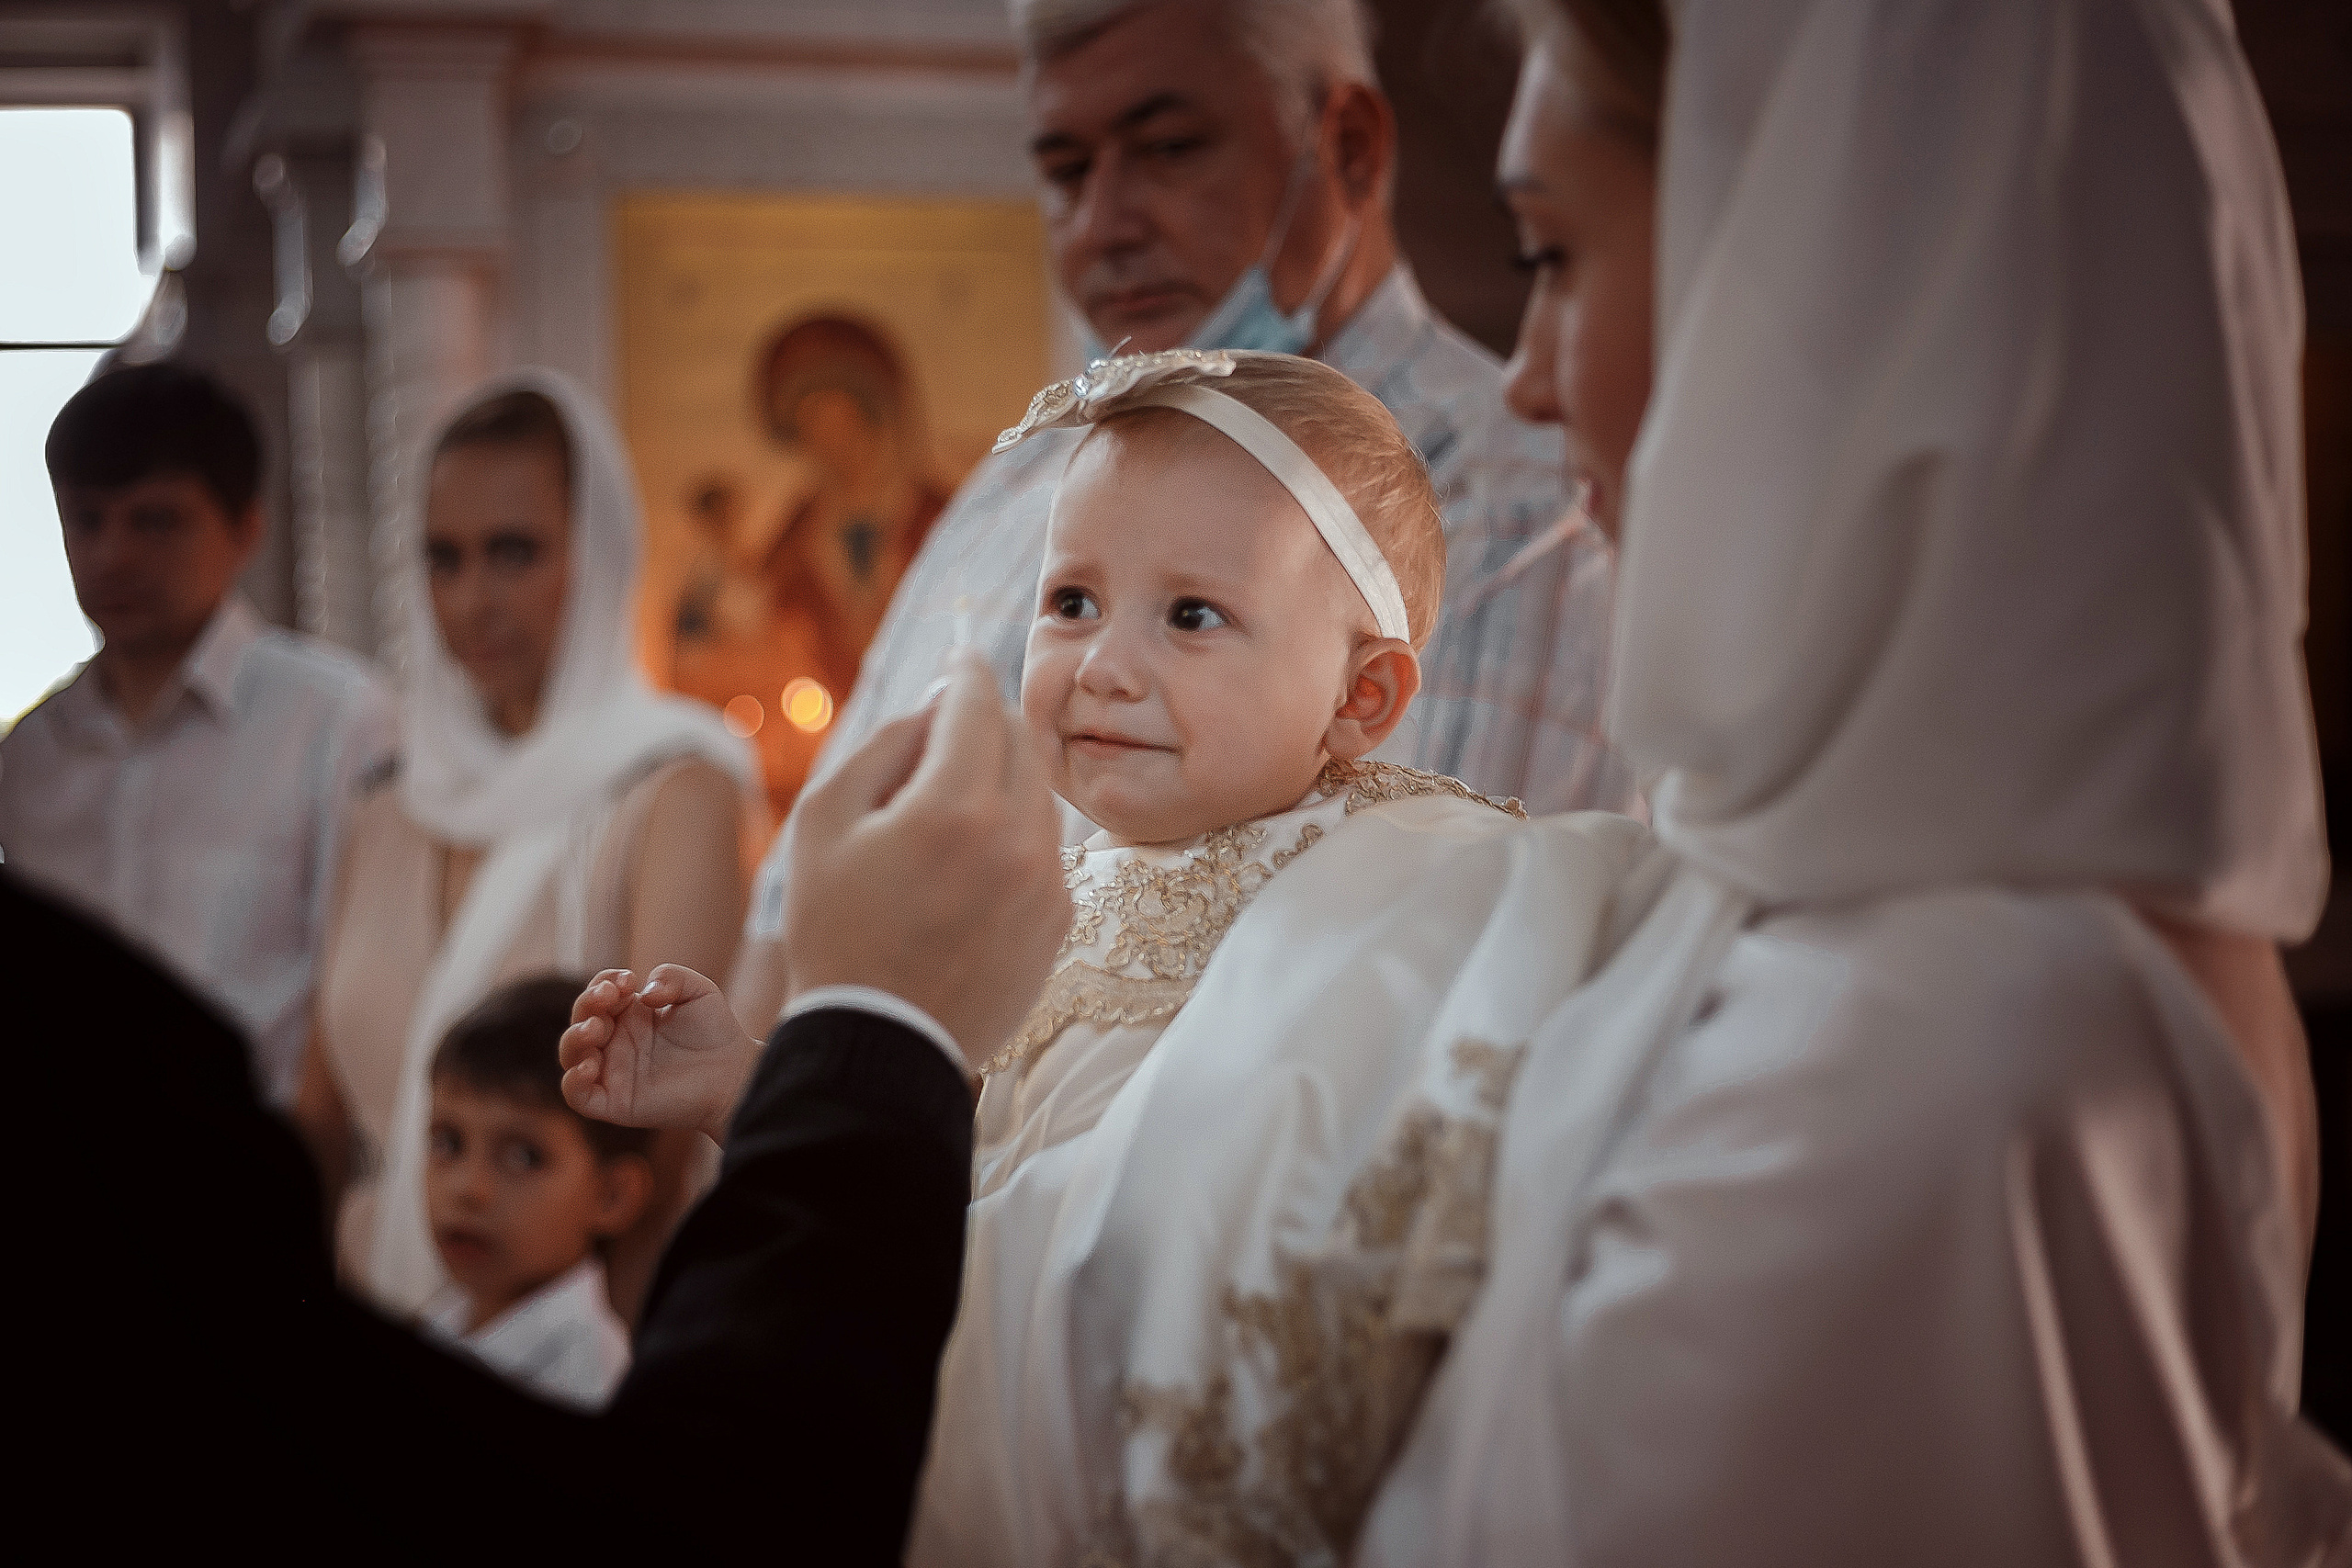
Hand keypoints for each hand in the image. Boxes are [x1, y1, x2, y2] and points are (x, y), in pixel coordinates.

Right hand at [560, 965, 758, 1142]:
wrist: (734, 1075)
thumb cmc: (716, 1033)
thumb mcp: (699, 991)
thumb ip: (671, 977)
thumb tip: (643, 994)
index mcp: (629, 1015)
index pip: (598, 993)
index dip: (604, 982)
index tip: (629, 980)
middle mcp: (616, 1042)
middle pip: (580, 1020)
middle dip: (587, 1004)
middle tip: (610, 998)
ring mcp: (613, 1072)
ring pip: (571, 1055)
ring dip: (575, 1038)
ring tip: (597, 1028)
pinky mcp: (615, 1102)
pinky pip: (578, 1096)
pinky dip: (573, 1081)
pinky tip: (589, 1065)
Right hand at [783, 651, 1071, 1072]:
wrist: (881, 1042)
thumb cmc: (836, 928)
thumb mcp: (826, 820)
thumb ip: (887, 742)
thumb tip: (941, 700)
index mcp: (955, 808)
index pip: (979, 702)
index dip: (965, 670)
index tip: (959, 656)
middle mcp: (1018, 839)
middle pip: (1020, 739)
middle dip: (985, 722)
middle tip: (942, 734)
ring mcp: (1048, 882)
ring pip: (1039, 791)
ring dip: (1001, 778)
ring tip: (945, 809)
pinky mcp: (1060, 918)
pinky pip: (1046, 846)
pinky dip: (1014, 833)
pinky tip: (967, 864)